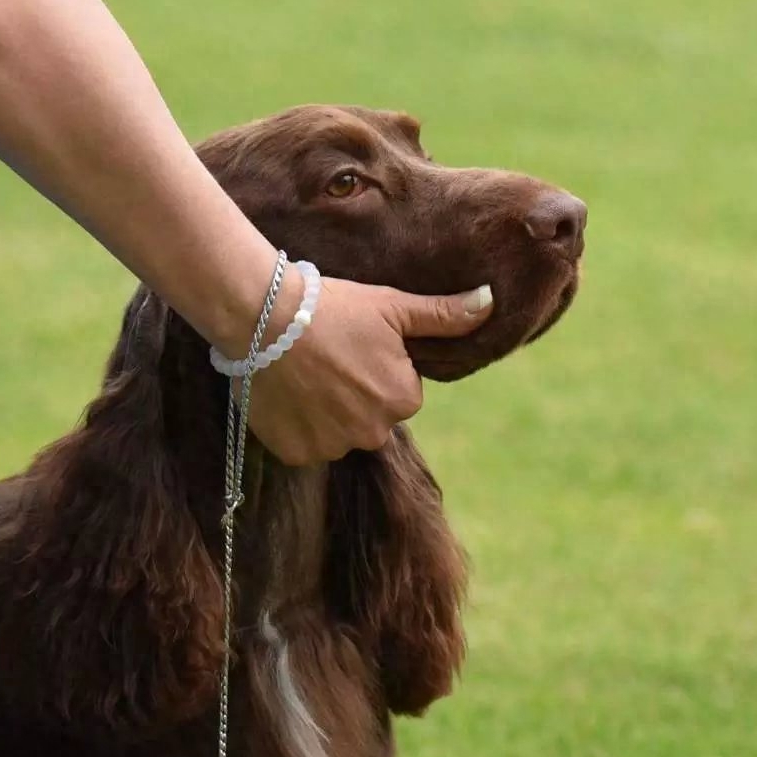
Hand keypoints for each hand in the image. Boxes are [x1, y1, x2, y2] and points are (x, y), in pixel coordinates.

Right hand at [245, 274, 493, 465]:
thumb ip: (444, 315)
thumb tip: (491, 303)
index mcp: (403, 400)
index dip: (377, 369)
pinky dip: (297, 427)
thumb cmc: (333, 307)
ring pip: (337, 434)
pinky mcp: (297, 453)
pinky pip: (305, 446)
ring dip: (325, 414)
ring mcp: (332, 447)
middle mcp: (373, 433)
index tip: (354, 348)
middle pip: (370, 419)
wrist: (264, 318)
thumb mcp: (392, 306)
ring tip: (304, 377)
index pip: (400, 393)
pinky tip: (288, 396)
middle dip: (353, 396)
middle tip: (328, 362)